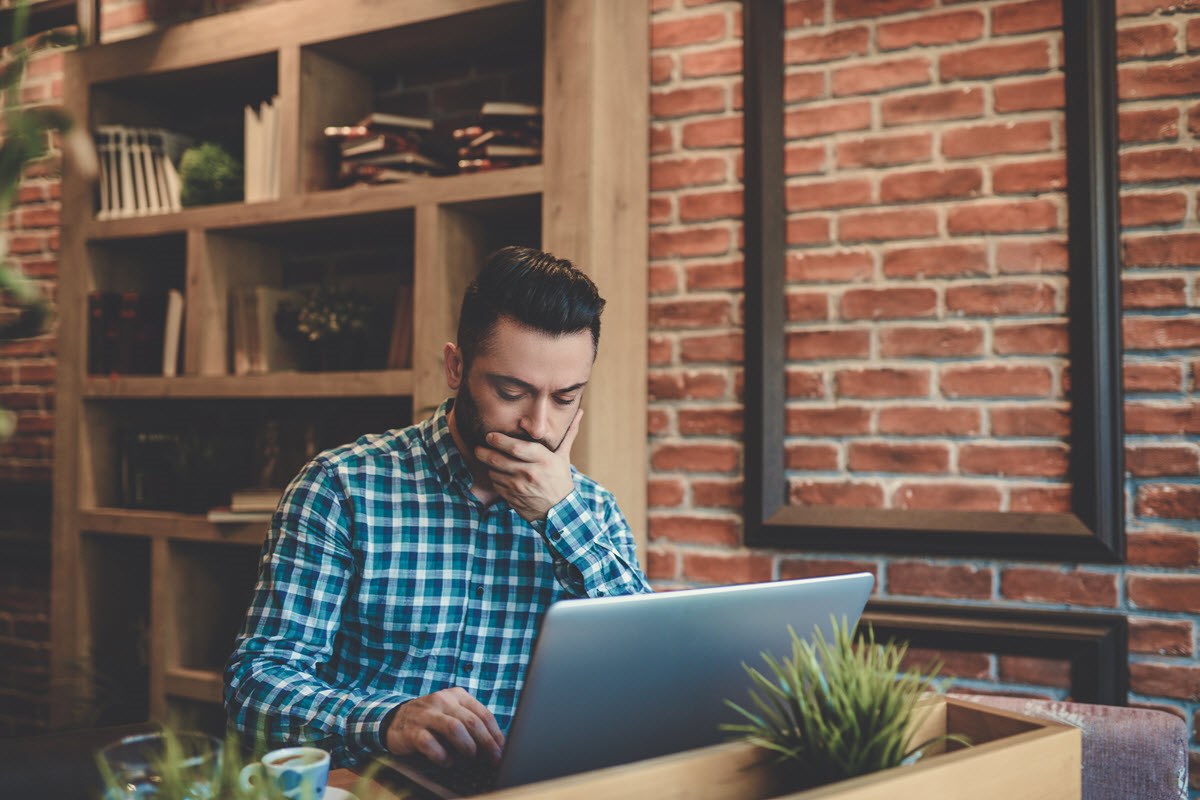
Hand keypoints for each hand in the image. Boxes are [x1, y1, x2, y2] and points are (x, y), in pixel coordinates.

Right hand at [384, 688, 504, 766]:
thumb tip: (497, 746)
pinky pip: (430, 744)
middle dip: (487, 744)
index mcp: (457, 695)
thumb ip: (472, 723)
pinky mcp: (412, 731)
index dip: (496, 735)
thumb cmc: (432, 720)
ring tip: (470, 758)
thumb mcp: (452, 713)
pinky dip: (442, 756)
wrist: (395, 719)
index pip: (483, 714)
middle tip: (494, 760)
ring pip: (454, 728)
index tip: (502, 750)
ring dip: (467, 747)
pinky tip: (446, 762)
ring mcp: (426, 714)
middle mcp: (443, 701)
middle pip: (472, 722)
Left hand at [475, 409, 581, 522]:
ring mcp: (520, 488)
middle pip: (499, 460)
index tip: (490, 436)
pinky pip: (496, 485)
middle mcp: (530, 473)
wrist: (559, 512)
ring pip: (495, 473)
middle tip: (479, 447)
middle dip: (485, 452)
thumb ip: (567, 434)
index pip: (516, 447)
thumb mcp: (563, 457)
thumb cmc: (560, 480)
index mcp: (543, 460)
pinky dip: (495, 479)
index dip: (499, 440)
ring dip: (490, 466)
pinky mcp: (512, 498)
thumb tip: (580, 412)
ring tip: (490, 461)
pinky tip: (499, 475)